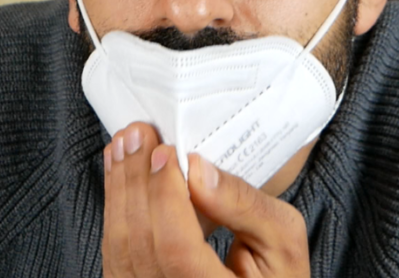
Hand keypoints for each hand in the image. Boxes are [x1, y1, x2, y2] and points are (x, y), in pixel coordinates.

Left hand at [102, 122, 309, 277]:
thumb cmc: (276, 272)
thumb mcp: (282, 241)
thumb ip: (245, 206)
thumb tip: (200, 170)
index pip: (177, 249)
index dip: (165, 198)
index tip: (164, 153)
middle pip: (140, 244)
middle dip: (134, 181)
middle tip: (137, 135)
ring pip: (120, 249)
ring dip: (118, 190)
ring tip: (123, 147)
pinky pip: (116, 255)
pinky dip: (115, 211)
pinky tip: (119, 178)